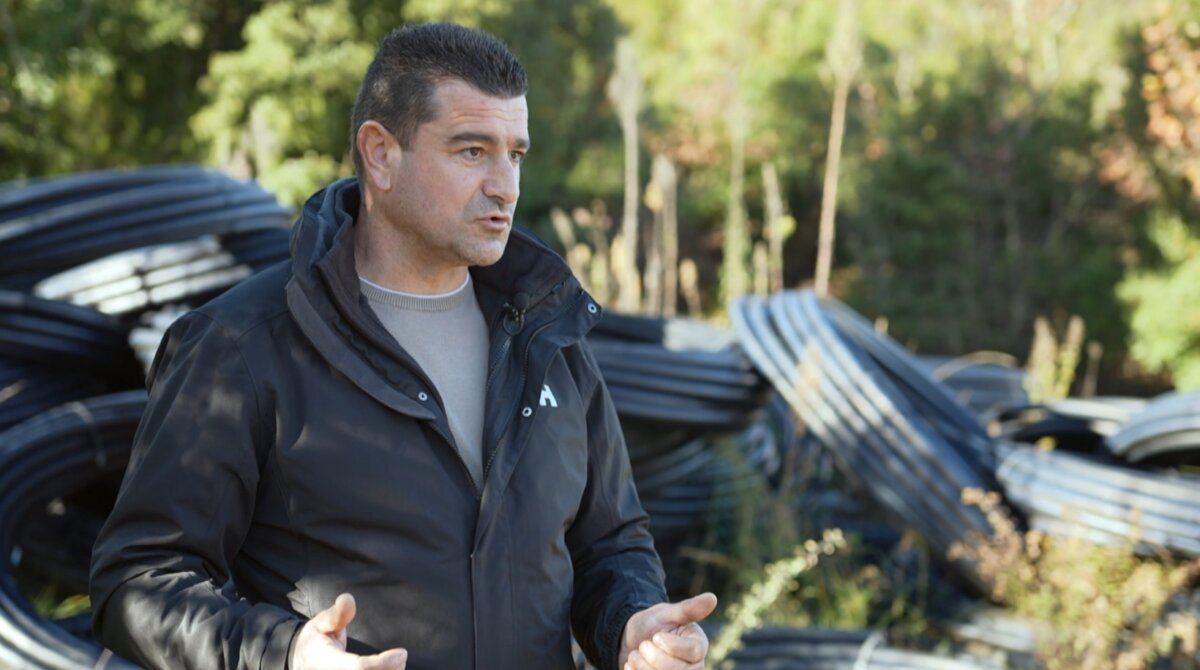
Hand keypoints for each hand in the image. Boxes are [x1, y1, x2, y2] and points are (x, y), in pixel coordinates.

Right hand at [290, 593, 407, 669]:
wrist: (302, 663)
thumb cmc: (314, 642)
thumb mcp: (320, 624)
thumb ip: (336, 614)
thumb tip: (348, 598)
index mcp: (327, 663)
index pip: (358, 667)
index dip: (382, 663)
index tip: (401, 653)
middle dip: (391, 669)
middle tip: (401, 656)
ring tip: (395, 663)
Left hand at [619, 593, 717, 669]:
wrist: (633, 641)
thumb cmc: (654, 624)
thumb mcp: (667, 613)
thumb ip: (689, 609)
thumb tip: (712, 597)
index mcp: (698, 645)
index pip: (693, 652)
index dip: (671, 646)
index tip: (655, 637)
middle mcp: (694, 666)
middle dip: (653, 657)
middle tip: (643, 645)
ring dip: (643, 667)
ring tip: (635, 655)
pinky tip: (632, 665)